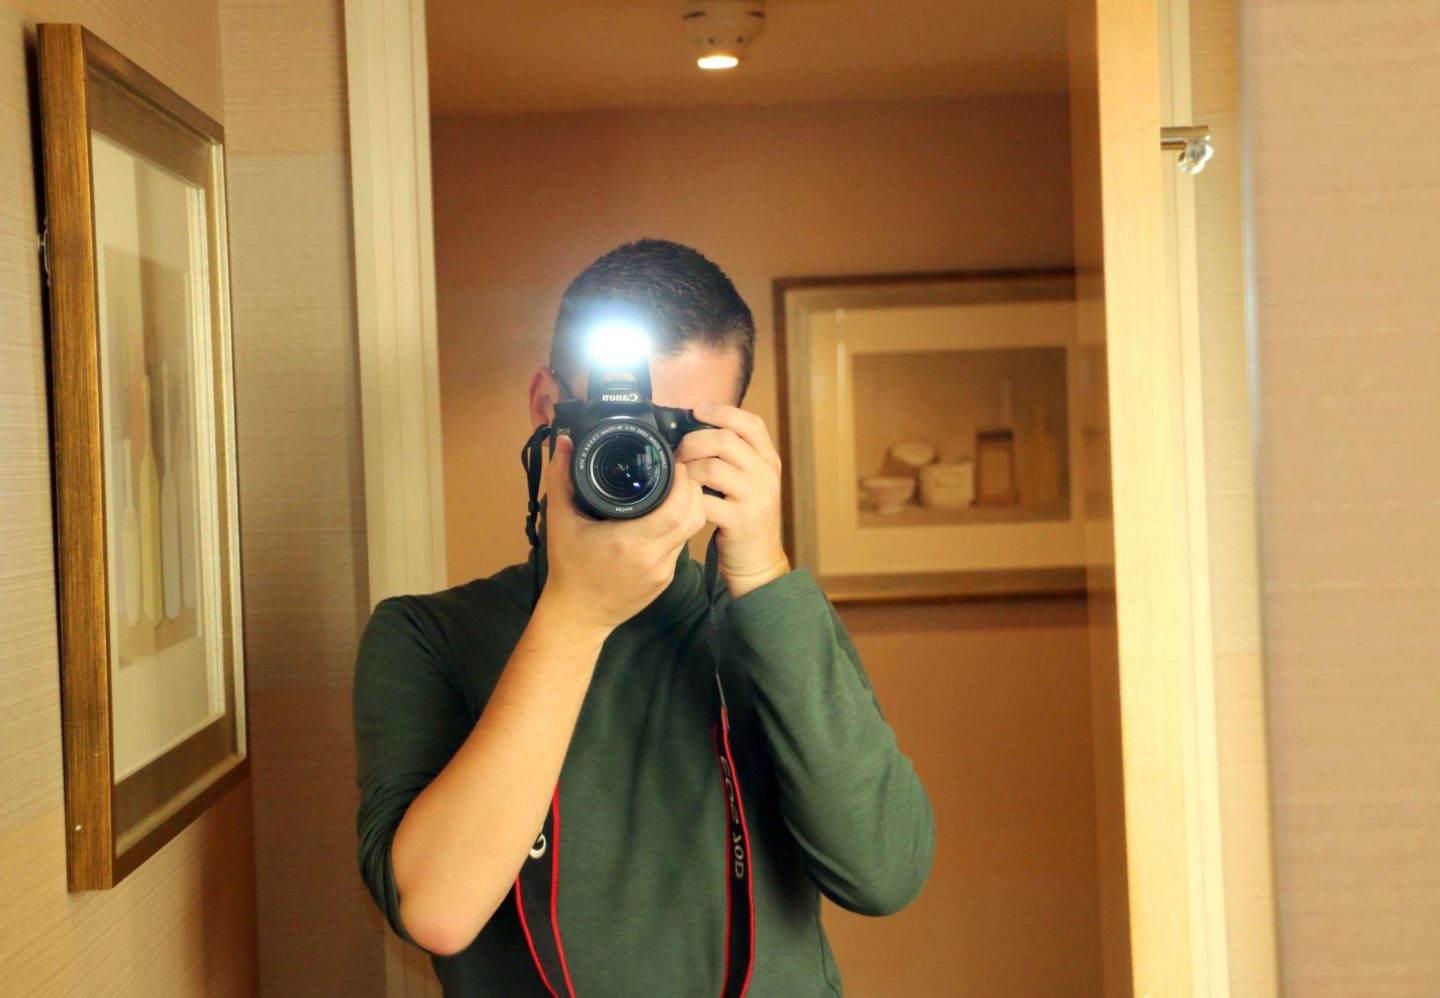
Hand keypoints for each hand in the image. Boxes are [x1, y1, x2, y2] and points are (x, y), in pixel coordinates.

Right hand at [538, 434, 707, 635]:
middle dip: (692, 489)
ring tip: (676, 489)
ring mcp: (663, 571)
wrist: (578, 616)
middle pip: (694, 516)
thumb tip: (563, 442)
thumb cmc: (568, 570)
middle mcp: (652, 558)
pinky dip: (679, 526)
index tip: (674, 463)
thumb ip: (560, 479)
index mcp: (629, 542)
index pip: (675, 509)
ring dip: (690, 507)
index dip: (682, 483)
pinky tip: (666, 516)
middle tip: (679, 471)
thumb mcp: (559, 522)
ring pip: (692, 531)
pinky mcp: (666, 580)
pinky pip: (681, 545)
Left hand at [675, 403, 790, 599]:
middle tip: (679, 453)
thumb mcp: (750, 483)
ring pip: (712, 467)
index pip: (751, 424)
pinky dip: (688, 498)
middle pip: (725, 440)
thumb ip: (734, 458)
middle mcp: (767, 476)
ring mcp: (756, 499)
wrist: (759, 563)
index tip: (698, 410)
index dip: (723, 411)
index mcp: (769, 461)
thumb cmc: (745, 519)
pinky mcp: (741, 521)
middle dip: (693, 442)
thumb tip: (696, 430)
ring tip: (679, 478)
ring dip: (687, 470)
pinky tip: (683, 501)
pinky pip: (705, 500)